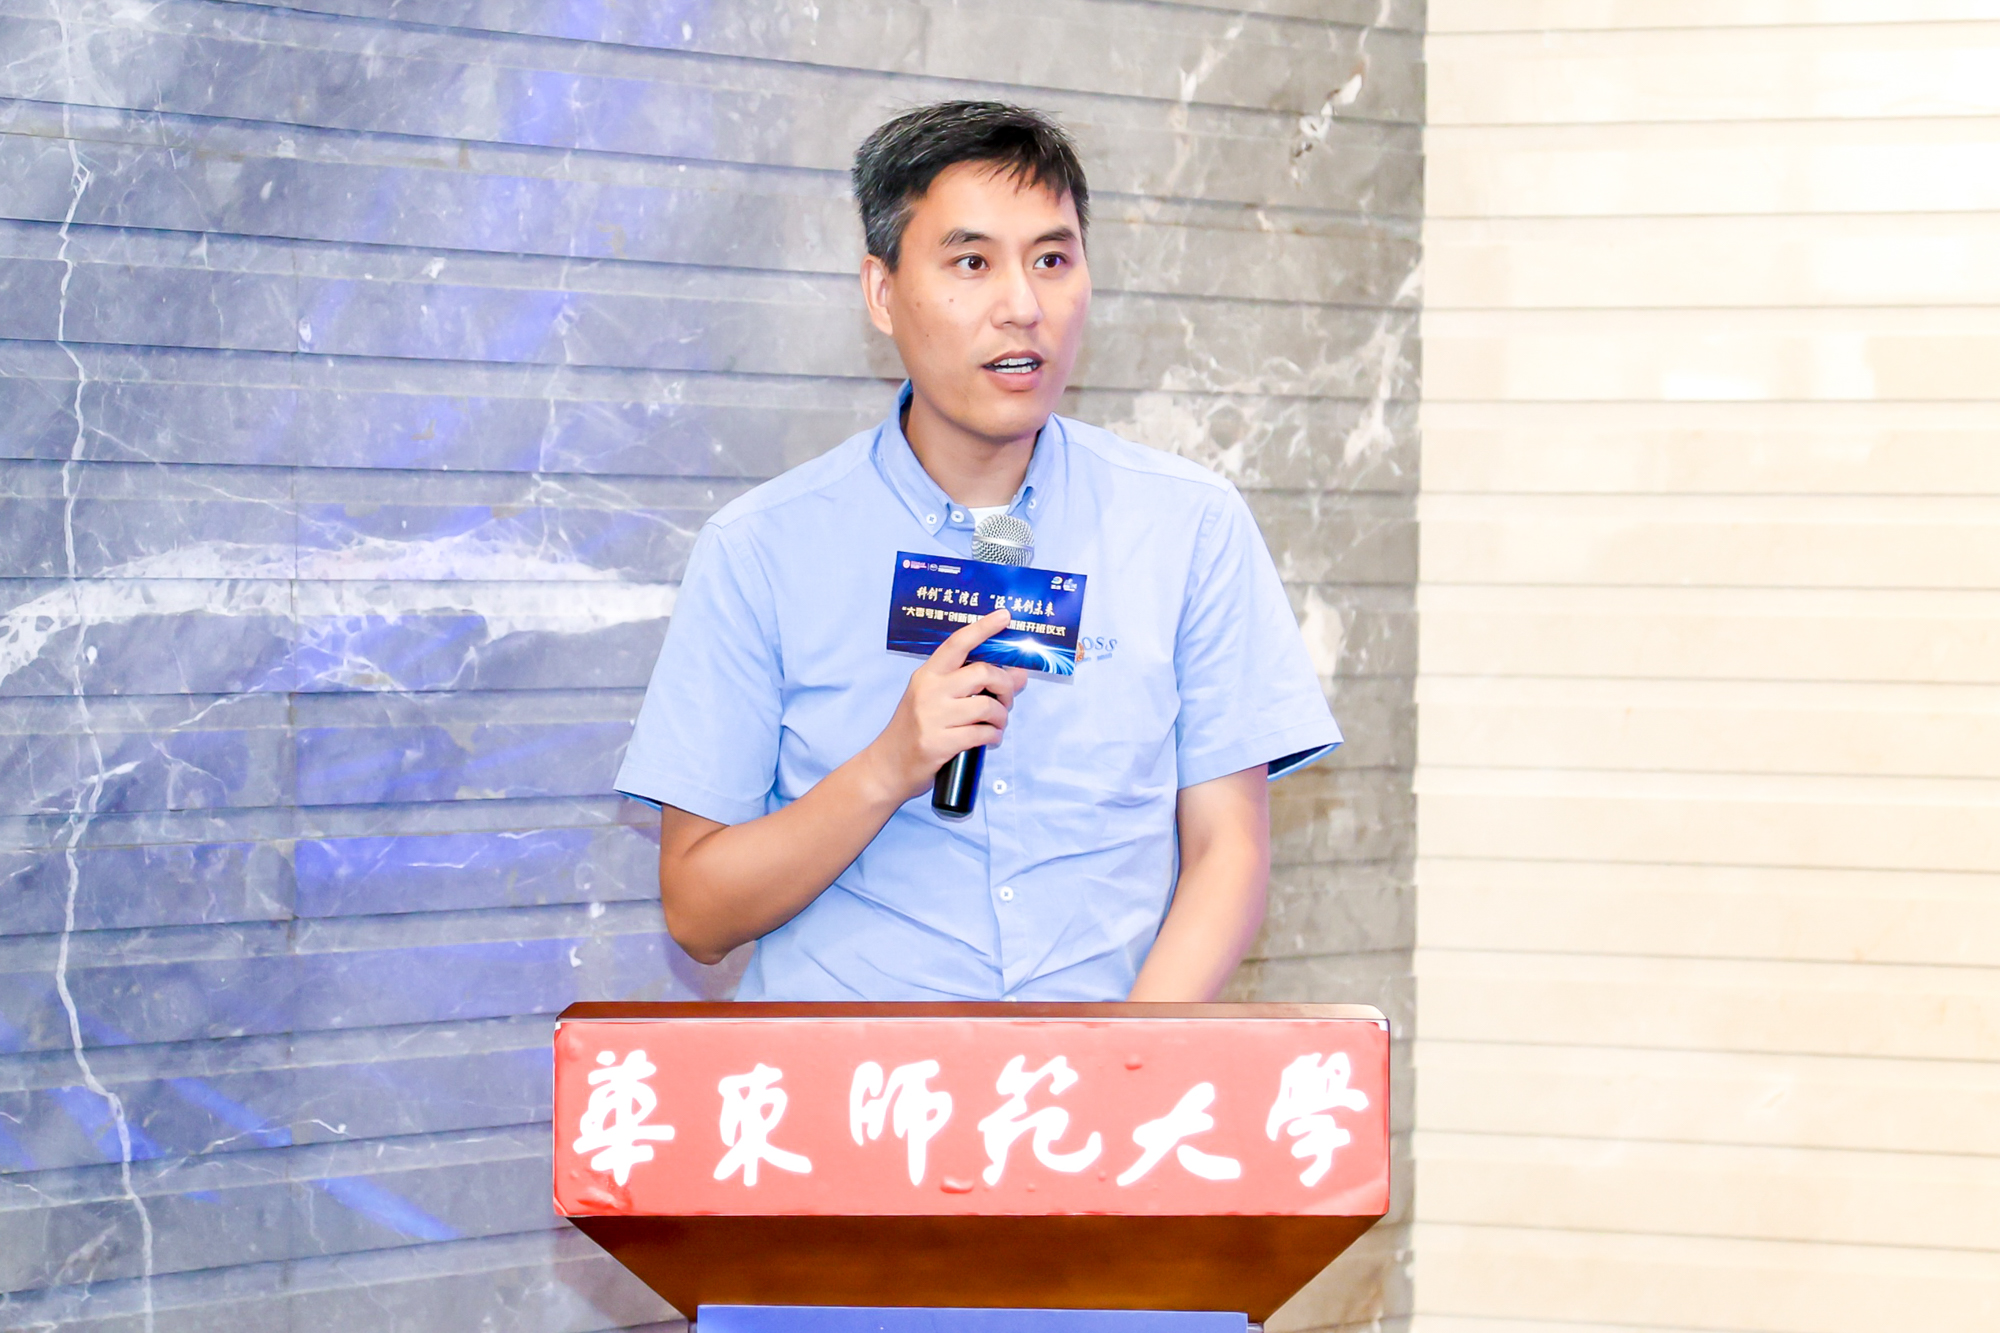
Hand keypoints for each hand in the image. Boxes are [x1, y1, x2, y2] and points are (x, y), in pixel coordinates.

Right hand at [863, 608, 1029, 803]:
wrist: (887, 766)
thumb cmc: (914, 730)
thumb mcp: (936, 700)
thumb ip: (972, 685)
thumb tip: (1017, 674)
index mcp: (927, 674)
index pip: (957, 643)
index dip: (983, 628)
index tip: (1004, 616)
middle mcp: (929, 691)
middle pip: (982, 673)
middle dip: (1005, 686)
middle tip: (1006, 699)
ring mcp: (932, 717)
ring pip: (987, 706)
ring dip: (1001, 716)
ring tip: (997, 724)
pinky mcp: (939, 743)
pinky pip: (982, 734)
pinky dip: (994, 736)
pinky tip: (990, 739)